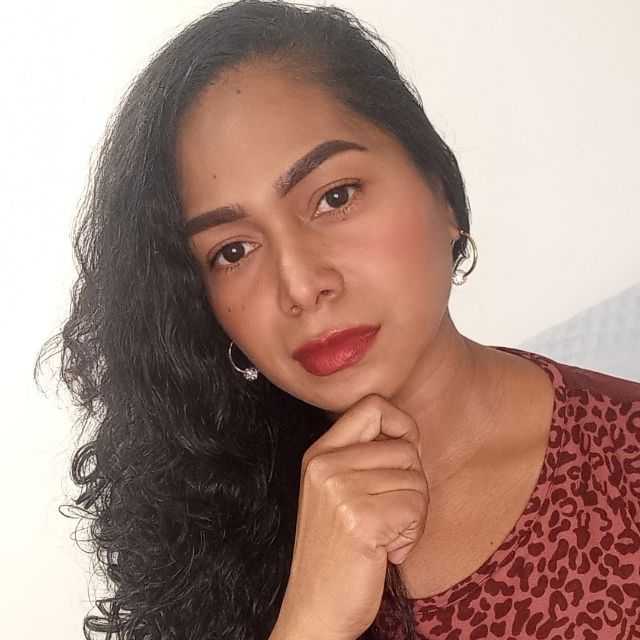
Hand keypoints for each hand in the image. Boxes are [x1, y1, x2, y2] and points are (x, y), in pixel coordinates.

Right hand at [274, 394, 428, 639]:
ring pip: (416, 480)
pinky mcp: (361, 519)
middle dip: (412, 485)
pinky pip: (416, 509)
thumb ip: (363, 457)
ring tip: (385, 535)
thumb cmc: (337, 550)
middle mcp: (326, 465)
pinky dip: (411, 536)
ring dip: (413, 515)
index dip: (402, 425)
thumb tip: (409, 434)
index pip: (373, 406)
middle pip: (405, 448)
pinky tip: (386, 551)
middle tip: (390, 515)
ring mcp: (341, 491)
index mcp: (319, 453)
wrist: (316, 607)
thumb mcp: (337, 491)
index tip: (405, 453)